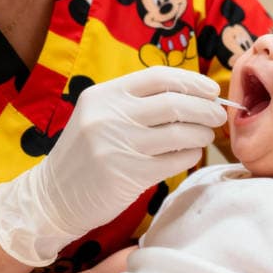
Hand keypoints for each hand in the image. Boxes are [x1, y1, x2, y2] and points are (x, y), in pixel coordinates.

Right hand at [0, 66, 225, 264]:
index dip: (190, 81)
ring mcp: (117, 145)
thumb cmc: (86, 152)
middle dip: (204, 108)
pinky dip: (189, 155)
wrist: (53, 195)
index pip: (157, 77)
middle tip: (218, 114)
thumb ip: (136, 102)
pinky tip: (191, 154)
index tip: (210, 89)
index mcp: (103, 95)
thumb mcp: (100, 114)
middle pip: (173, 103)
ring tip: (206, 135)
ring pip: (178, 132)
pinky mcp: (127, 175)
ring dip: (201, 132)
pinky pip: (173, 160)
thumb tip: (191, 93)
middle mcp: (109, 116)